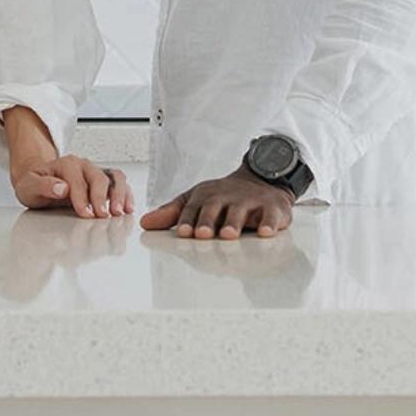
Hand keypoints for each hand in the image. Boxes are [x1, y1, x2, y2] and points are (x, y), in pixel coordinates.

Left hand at [14, 153, 131, 218]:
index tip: (85, 213)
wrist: (38, 180)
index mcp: (65, 164)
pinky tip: (128, 208)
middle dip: (101, 197)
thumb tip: (61, 188)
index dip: (81, 197)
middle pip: (98, 177)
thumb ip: (42, 185)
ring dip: (119, 194)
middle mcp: (83, 166)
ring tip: (119, 212)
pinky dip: (127, 195)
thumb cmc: (34, 184)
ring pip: (114, 177)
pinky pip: (120, 183)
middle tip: (102, 215)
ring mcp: (95, 172)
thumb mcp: (28, 185)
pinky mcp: (103, 181)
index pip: (77, 180)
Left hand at [139, 167, 294, 239]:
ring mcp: (249, 202)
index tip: (183, 232)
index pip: (193, 208)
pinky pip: (271, 215)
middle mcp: (226, 197)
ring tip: (227, 235)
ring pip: (240, 211)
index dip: (188, 220)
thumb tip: (144, 223)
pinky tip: (264, 233)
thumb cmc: (223, 197)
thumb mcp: (197, 200)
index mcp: (206, 196)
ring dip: (233, 223)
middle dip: (207, 221)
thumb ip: (172, 213)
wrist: (261, 180)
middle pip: (215, 208)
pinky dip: (269, 223)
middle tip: (201, 235)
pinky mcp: (271, 207)